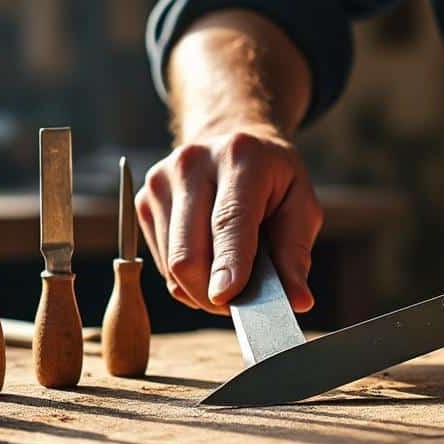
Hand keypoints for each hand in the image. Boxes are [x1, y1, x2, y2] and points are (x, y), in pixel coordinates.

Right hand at [136, 125, 321, 314]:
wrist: (229, 139)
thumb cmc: (271, 178)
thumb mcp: (300, 204)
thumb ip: (296, 253)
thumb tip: (297, 300)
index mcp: (239, 157)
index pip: (228, 221)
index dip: (228, 265)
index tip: (228, 299)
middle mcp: (192, 163)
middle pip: (188, 253)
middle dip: (212, 293)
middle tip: (239, 304)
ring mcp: (161, 181)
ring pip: (172, 266)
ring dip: (200, 290)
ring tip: (228, 278)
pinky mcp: (143, 201)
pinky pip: (161, 264)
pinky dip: (185, 279)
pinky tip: (207, 263)